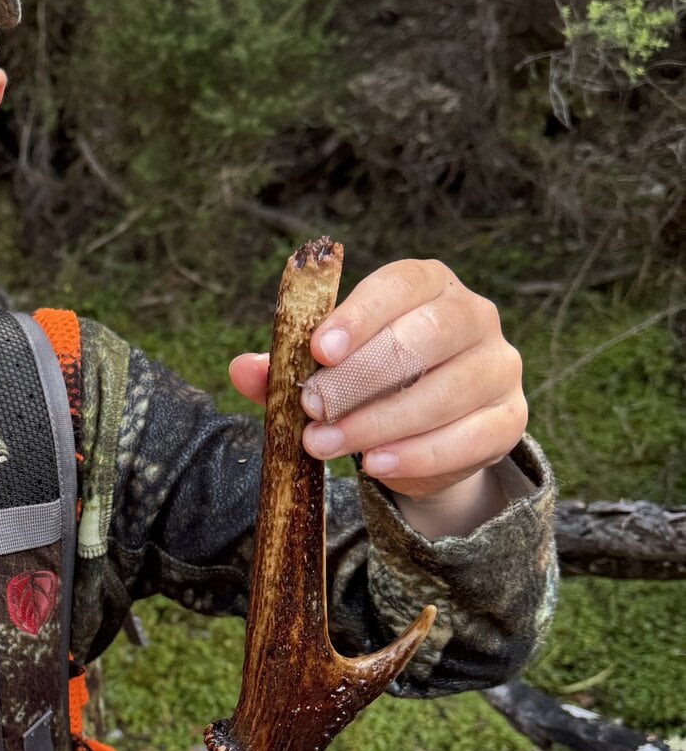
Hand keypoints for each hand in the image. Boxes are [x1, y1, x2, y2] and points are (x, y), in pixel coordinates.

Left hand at [228, 257, 526, 503]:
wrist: (423, 435)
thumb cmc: (368, 384)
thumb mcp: (325, 372)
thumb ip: (286, 367)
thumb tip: (241, 369)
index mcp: (427, 284)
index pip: (400, 285)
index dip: (359, 316)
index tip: (318, 351)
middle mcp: (474, 315)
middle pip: (425, 336)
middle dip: (361, 376)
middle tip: (311, 408)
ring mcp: (498, 367)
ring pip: (446, 391)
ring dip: (378, 423)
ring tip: (324, 444)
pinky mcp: (508, 420)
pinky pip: (470, 438)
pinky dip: (417, 455)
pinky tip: (374, 466)